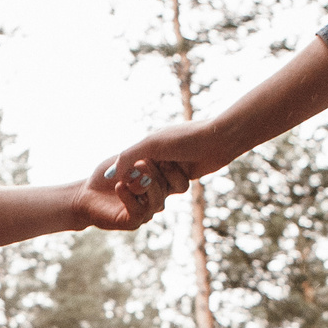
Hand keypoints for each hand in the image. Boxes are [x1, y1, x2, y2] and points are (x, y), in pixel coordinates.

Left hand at [75, 155, 174, 231]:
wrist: (86, 194)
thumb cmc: (106, 175)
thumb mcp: (126, 159)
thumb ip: (142, 156)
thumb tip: (158, 153)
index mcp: (158, 183)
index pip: (177, 179)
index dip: (170, 168)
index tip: (157, 156)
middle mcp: (156, 198)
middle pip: (167, 189)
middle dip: (153, 173)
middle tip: (139, 163)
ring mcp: (146, 211)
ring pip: (158, 201)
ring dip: (142, 185)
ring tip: (127, 175)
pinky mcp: (133, 221)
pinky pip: (138, 210)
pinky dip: (128, 196)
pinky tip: (118, 186)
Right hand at [106, 117, 236, 190]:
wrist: (216, 140)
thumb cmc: (183, 139)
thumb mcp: (150, 145)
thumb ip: (127, 158)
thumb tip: (111, 175)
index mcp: (148, 144)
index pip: (129, 165)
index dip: (128, 174)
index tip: (128, 179)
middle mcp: (159, 156)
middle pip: (143, 179)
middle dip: (148, 179)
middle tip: (155, 171)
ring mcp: (172, 166)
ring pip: (160, 186)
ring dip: (167, 179)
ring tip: (175, 164)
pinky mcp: (185, 176)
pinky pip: (175, 188)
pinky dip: (178, 181)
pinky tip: (186, 170)